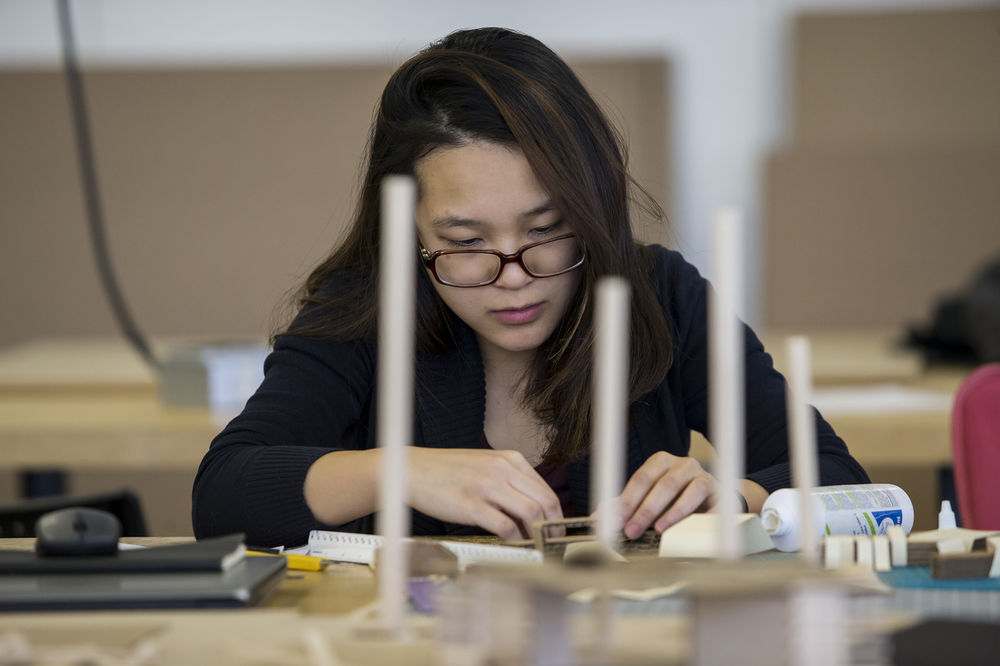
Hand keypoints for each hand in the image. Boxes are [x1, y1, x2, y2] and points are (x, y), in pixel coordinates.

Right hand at [408, 447, 562, 540]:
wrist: (413, 470)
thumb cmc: (447, 471)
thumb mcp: (485, 466)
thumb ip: (509, 483)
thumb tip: (531, 513)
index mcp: (509, 459)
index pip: (545, 489)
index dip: (556, 514)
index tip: (556, 530)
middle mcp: (502, 469)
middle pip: (544, 502)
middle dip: (553, 527)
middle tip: (553, 544)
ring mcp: (486, 486)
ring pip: (530, 513)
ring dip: (538, 535)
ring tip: (537, 548)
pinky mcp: (471, 505)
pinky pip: (505, 527)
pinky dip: (515, 540)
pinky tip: (514, 545)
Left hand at [616, 451, 716, 538]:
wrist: (711, 499)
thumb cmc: (675, 498)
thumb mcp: (649, 497)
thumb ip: (625, 505)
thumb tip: (599, 516)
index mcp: (661, 462)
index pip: (641, 479)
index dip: (627, 500)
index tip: (615, 520)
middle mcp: (682, 465)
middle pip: (662, 485)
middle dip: (644, 510)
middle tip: (632, 530)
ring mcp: (703, 476)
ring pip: (688, 491)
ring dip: (672, 512)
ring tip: (659, 529)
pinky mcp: (720, 493)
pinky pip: (713, 504)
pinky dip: (704, 518)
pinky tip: (694, 531)